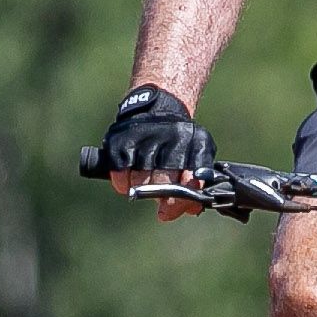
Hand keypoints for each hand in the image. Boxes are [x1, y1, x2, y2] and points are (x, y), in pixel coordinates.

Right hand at [98, 84, 213, 215]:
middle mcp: (173, 137)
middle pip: (164, 182)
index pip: (194, 177)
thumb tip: (191, 209)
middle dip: (163, 200)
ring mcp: (147, 137)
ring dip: (140, 191)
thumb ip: (196, 183)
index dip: (184, 199)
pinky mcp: (123, 139)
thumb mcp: (195, 155)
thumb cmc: (178, 142)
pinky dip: (122, 183)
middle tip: (163, 209)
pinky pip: (120, 172)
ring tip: (143, 188)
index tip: (174, 209)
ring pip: (139, 180)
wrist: (156, 107)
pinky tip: (127, 181)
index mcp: (196, 141)